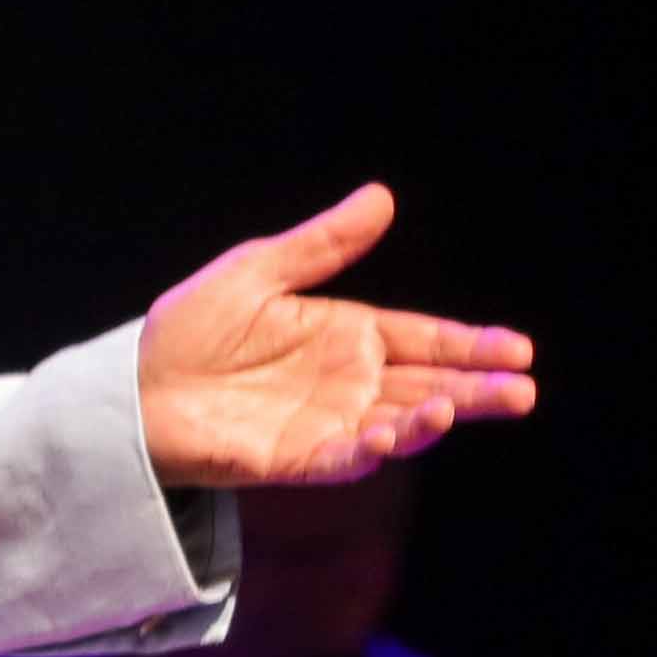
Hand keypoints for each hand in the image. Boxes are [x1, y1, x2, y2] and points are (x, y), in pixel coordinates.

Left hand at [134, 185, 537, 487]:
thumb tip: (382, 197)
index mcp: (347, 334)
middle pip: (428, 385)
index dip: (470, 344)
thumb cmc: (190, 327)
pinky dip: (373, 448)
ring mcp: (327, 424)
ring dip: (432, 419)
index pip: (424, 339)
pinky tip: (397, 432)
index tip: (519, 348)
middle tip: (522, 391)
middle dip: (476, 389)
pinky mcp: (297, 459)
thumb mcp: (258, 271)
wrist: (134, 385)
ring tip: (460, 406)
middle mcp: (348, 382)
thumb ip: (322, 244)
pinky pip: (344, 457)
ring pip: (397, 424)